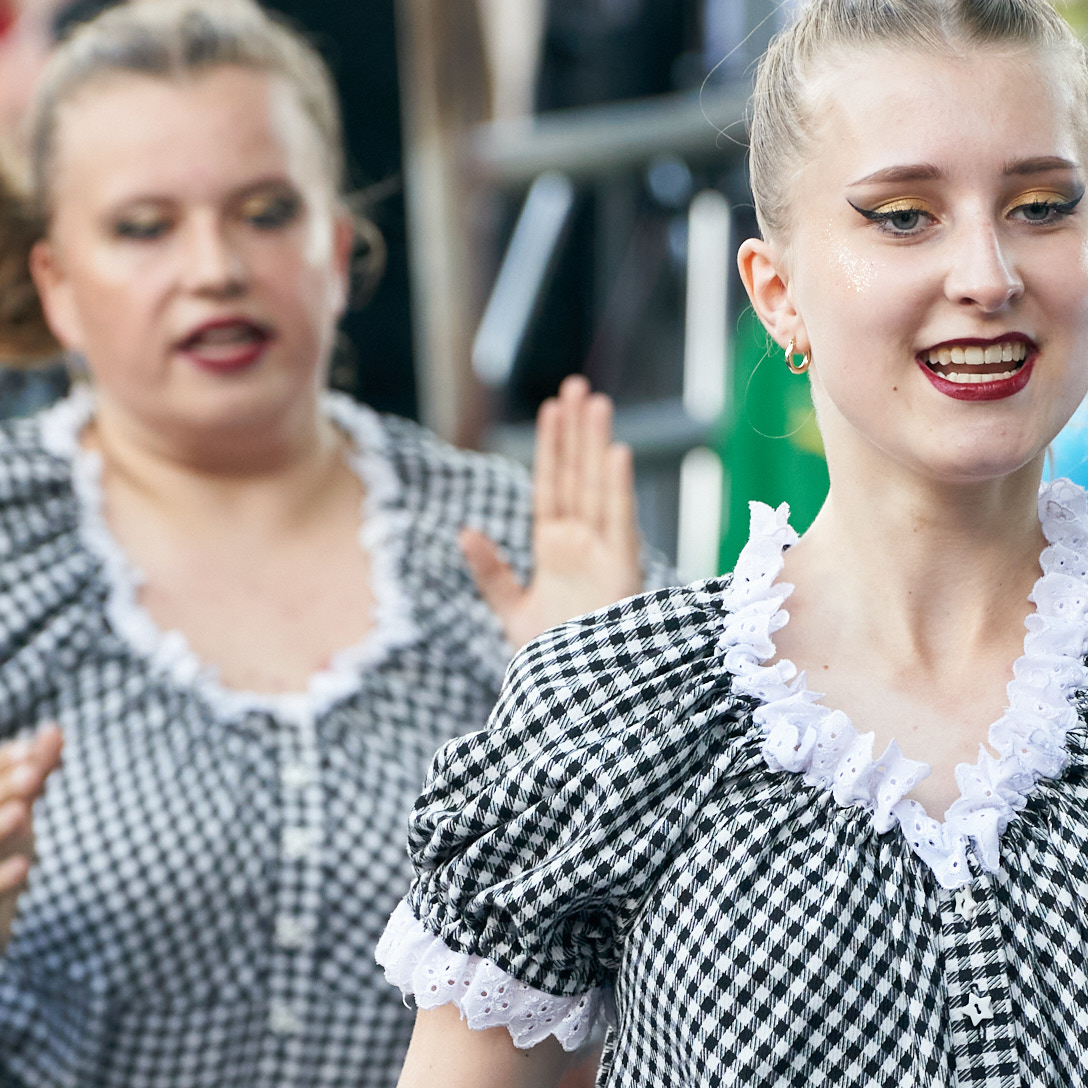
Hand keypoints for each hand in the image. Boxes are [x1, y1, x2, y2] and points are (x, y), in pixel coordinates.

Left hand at [464, 378, 640, 647]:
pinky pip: (620, 522)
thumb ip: (491, 573)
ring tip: (595, 401)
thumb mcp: (512, 613)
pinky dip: (617, 489)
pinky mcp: (622, 571)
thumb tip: (464, 531)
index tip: (551, 408)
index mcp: (556, 550)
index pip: (552, 486)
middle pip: (577, 476)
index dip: (552, 447)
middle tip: (577, 386)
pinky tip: (614, 453)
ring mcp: (604, 555)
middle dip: (577, 432)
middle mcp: (582, 545)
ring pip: (598, 487)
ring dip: (596, 444)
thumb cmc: (553, 662)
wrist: (579, 701)